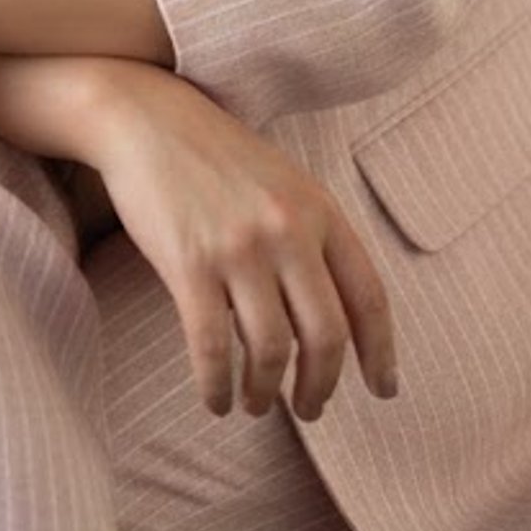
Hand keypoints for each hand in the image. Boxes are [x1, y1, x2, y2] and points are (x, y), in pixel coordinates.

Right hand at [85, 64, 397, 422]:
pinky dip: (217, 387)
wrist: (146, 118)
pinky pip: (213, 348)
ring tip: (256, 405)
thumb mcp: (284, 183)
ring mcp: (239, 246)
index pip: (369, 296)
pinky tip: (215, 400)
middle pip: (326, 335)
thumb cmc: (216, 157)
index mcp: (320, 209)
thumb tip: (335, 321)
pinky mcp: (190, 263)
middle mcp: (288, 228)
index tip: (383, 390)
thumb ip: (314, 238)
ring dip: (266, 392)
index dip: (381, 353)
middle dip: (321, 386)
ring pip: (272, 350)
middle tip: (310, 411)